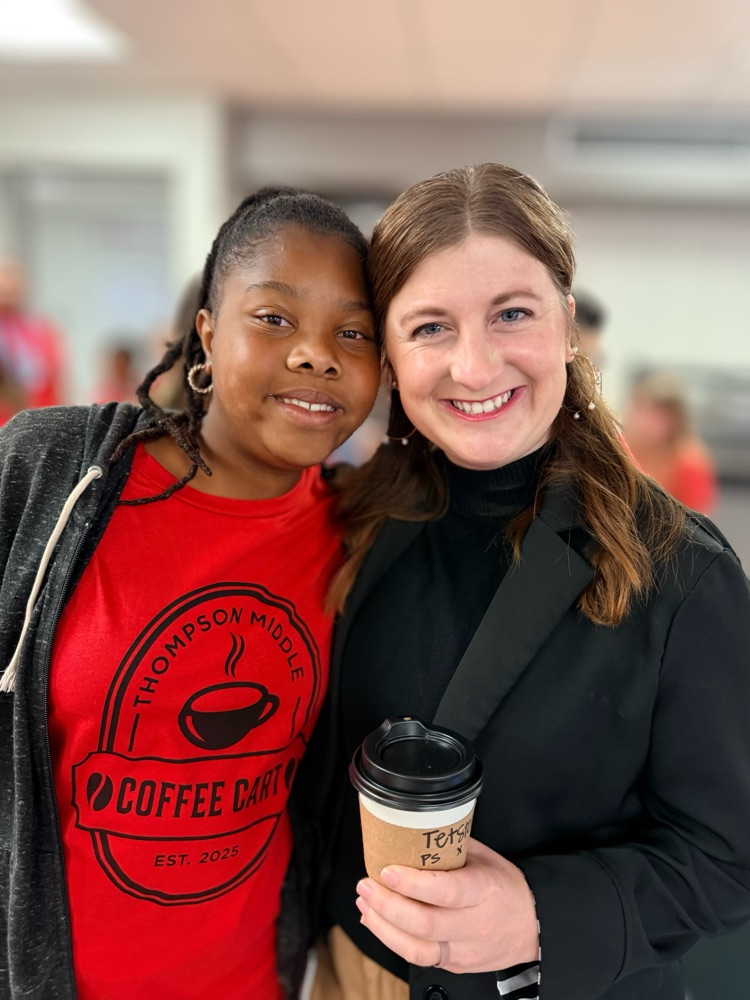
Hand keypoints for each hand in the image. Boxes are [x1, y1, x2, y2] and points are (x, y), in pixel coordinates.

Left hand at [355, 838, 538, 973]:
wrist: (532, 927)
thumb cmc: (506, 887)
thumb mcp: (485, 857)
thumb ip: (450, 846)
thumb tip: (413, 831)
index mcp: (484, 891)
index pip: (445, 891)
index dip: (412, 884)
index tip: (387, 870)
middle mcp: (474, 924)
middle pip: (424, 923)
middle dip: (387, 905)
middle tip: (366, 885)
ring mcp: (464, 949)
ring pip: (416, 949)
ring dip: (383, 927)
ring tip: (365, 905)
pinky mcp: (454, 964)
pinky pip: (419, 957)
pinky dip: (393, 940)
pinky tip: (377, 923)